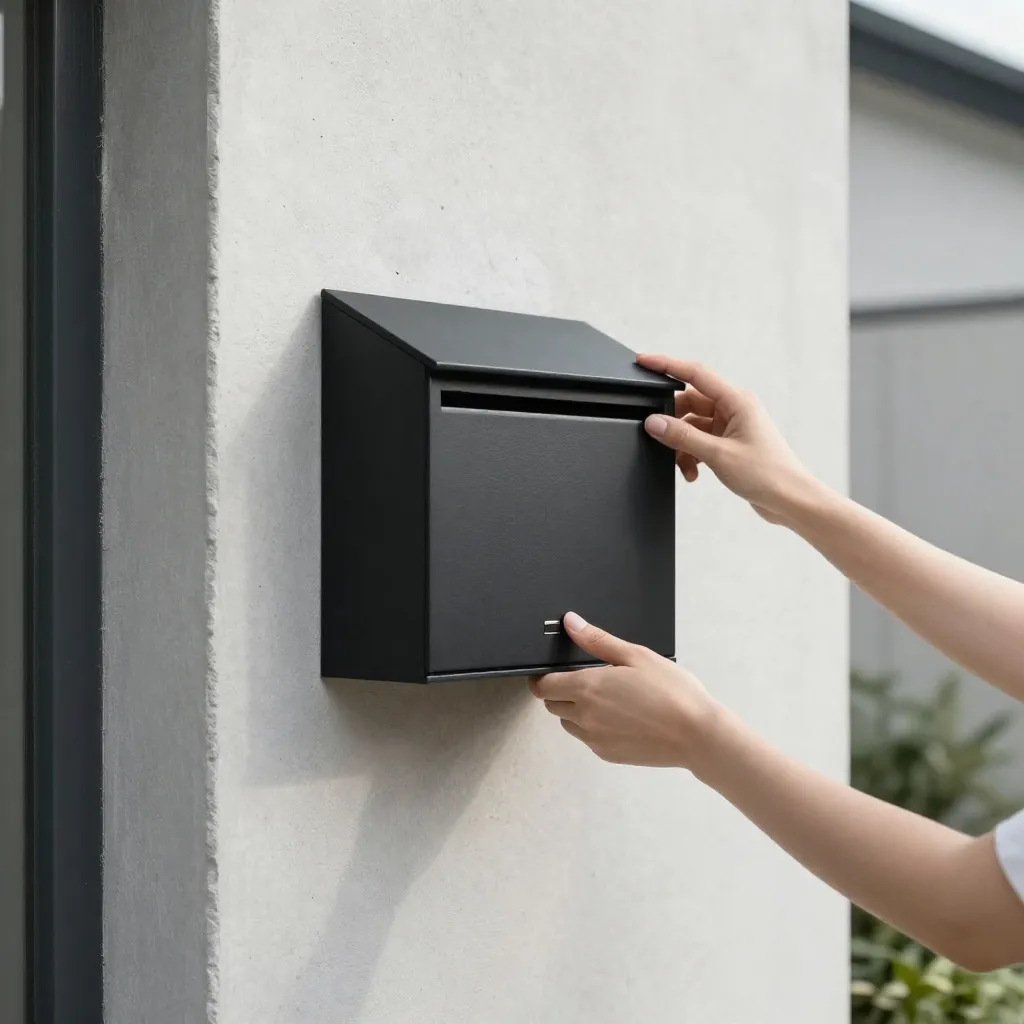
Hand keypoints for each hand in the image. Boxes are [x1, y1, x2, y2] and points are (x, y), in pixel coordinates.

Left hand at [529, 612, 721, 768]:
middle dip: (559, 692)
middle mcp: (585, 716)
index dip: (541, 678)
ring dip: (574, 711)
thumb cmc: (672, 692)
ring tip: (606, 699)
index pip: (544, 686)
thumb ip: (597, 640)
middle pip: (552, 705)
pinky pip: (588, 739)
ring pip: (568, 723)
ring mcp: (595, 739)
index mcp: (587, 688)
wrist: (697, 735)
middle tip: (585, 680)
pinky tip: (620, 717)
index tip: (547, 673)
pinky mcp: (608, 754)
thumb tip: (571, 623)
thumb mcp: (635, 655)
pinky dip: (593, 727)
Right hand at [635, 354, 818, 524]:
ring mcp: (732, 426)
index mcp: (737, 401)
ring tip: (685, 467)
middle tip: (659, 439)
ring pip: (692, 426)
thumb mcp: (718, 455)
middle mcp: (734, 409)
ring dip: (683, 447)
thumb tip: (654, 423)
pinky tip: (693, 473)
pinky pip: (700, 441)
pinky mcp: (729, 443)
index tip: (644, 361)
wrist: (790, 500)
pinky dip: (691, 456)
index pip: (695, 374)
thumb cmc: (768, 474)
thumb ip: (683, 438)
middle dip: (673, 424)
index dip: (667, 365)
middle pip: (689, 403)